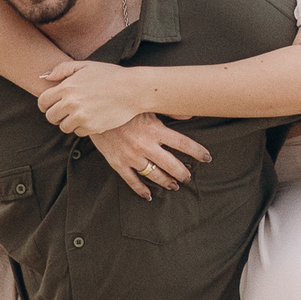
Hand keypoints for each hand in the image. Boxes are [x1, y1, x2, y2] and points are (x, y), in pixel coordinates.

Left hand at [37, 59, 145, 134]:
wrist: (132, 89)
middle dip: (56, 115)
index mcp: (67, 87)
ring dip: (70, 123)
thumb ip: (63, 69)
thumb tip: (44, 77)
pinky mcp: (91, 127)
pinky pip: (78, 132)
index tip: (52, 105)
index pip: (43, 102)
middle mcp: (71, 103)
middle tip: (66, 112)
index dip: (45, 105)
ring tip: (81, 114)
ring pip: (64, 127)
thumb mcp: (86, 66)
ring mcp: (80, 116)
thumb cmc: (110, 75)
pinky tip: (92, 118)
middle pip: (51, 117)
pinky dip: (83, 128)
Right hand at [92, 114, 210, 199]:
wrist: (93, 111)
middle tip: (188, 177)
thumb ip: (170, 110)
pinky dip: (141, 190)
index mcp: (156, 129)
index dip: (198, 152)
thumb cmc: (122, 106)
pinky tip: (148, 196)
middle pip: (172, 164)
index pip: (184, 144)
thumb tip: (190, 114)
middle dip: (183, 173)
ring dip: (166, 182)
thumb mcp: (146, 104)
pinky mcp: (118, 163)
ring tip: (173, 186)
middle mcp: (146, 145)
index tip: (207, 158)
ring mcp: (132, 156)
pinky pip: (132, 181)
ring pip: (155, 175)